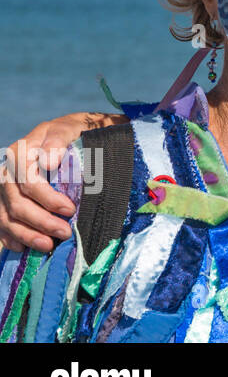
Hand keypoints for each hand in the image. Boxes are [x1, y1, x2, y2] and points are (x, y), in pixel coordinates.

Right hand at [0, 112, 122, 251]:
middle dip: (41, 222)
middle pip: (17, 203)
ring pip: (6, 217)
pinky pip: (1, 223)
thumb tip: (48, 163)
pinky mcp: (4, 201)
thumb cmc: (71, 133)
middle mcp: (7, 172)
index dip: (47, 199)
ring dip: (26, 235)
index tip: (70, 209)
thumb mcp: (68, 129)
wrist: (67, 134)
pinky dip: (11, 237)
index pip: (27, 181)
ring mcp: (3, 189)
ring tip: (49, 246)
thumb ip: (58, 141)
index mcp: (20, 152)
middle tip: (65, 232)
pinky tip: (24, 247)